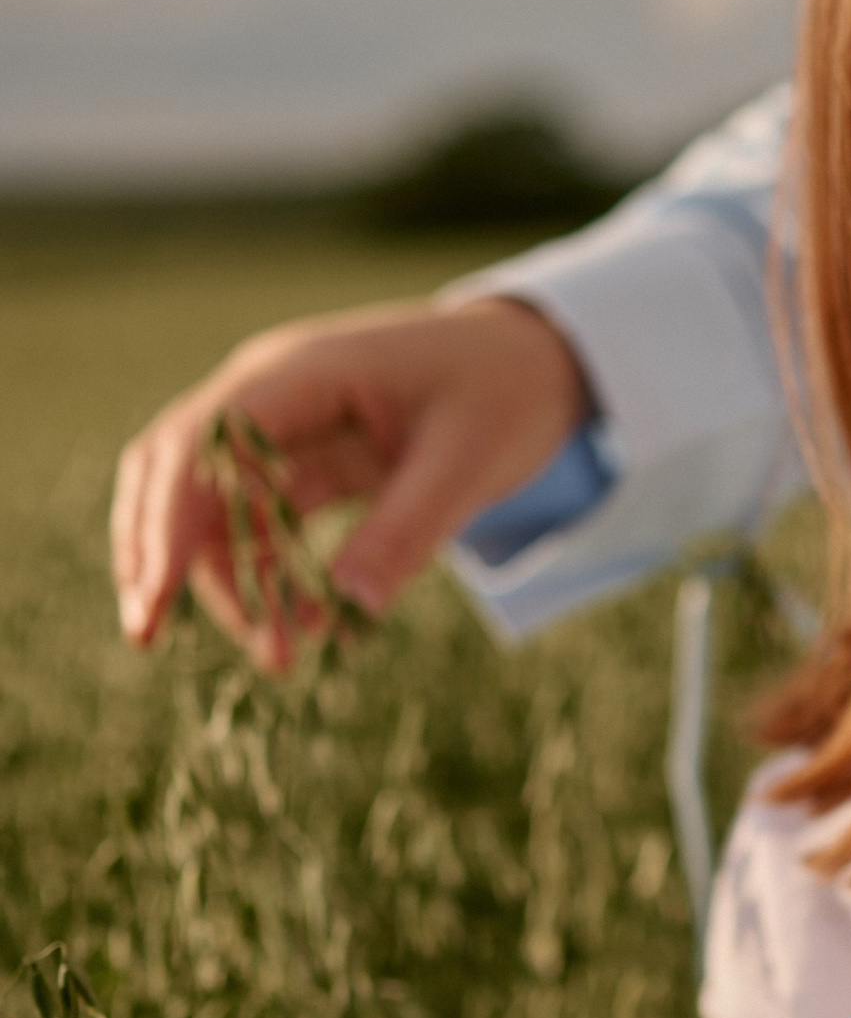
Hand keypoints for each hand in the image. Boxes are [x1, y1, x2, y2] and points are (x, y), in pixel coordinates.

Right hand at [111, 294, 593, 670]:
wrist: (534, 361)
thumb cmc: (504, 390)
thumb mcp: (472, 461)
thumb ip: (408, 530)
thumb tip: (346, 609)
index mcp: (304, 369)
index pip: (204, 440)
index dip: (169, 519)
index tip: (154, 598)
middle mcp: (272, 392)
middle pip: (175, 470)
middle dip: (159, 555)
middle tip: (149, 639)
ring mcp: (281, 428)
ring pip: (209, 508)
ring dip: (225, 583)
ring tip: (278, 656)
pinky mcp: (301, 465)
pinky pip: (256, 526)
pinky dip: (267, 579)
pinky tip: (305, 627)